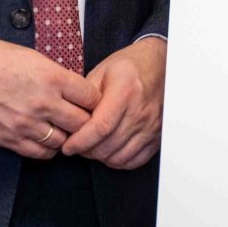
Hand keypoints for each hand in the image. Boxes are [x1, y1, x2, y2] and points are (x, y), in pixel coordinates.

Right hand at [0, 34, 98, 157]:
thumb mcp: (34, 57)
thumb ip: (58, 76)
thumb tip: (77, 92)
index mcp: (52, 77)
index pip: (92, 98)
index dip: (95, 101)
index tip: (91, 102)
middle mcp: (43, 102)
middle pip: (83, 123)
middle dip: (86, 121)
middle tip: (82, 119)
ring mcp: (26, 124)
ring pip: (64, 142)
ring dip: (67, 136)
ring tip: (63, 129)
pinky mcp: (10, 139)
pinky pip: (41, 153)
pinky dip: (48, 148)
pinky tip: (46, 138)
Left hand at [63, 35, 166, 168]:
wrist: (159, 65)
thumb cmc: (128, 66)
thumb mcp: (101, 72)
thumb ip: (85, 98)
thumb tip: (70, 123)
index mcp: (125, 91)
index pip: (100, 127)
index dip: (80, 142)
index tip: (68, 146)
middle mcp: (141, 111)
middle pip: (108, 146)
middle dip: (86, 151)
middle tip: (76, 146)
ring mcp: (152, 125)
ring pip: (119, 157)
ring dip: (100, 157)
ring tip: (91, 147)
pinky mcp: (157, 135)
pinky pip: (134, 160)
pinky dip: (118, 161)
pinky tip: (109, 151)